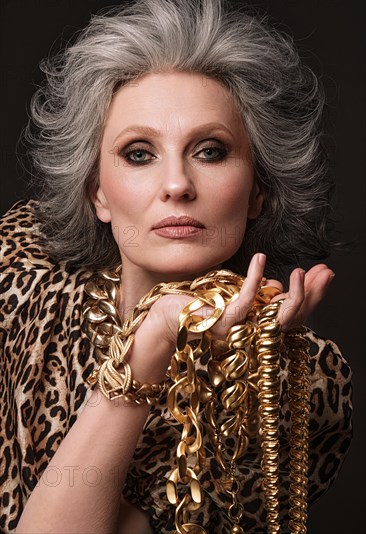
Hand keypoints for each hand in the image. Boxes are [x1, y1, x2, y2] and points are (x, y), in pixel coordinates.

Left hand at [130, 254, 334, 382]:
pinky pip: (245, 303)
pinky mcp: (221, 324)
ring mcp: (237, 332)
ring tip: (302, 271)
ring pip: (276, 319)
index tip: (323, 275)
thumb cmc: (193, 305)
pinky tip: (260, 258)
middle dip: (313, 296)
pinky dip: (255, 279)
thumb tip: (274, 285)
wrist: (161, 319)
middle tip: (327, 273)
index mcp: (254, 328)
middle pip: (292, 320)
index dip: (311, 298)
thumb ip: (252, 293)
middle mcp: (250, 335)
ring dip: (295, 295)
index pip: (291, 316)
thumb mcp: (229, 295)